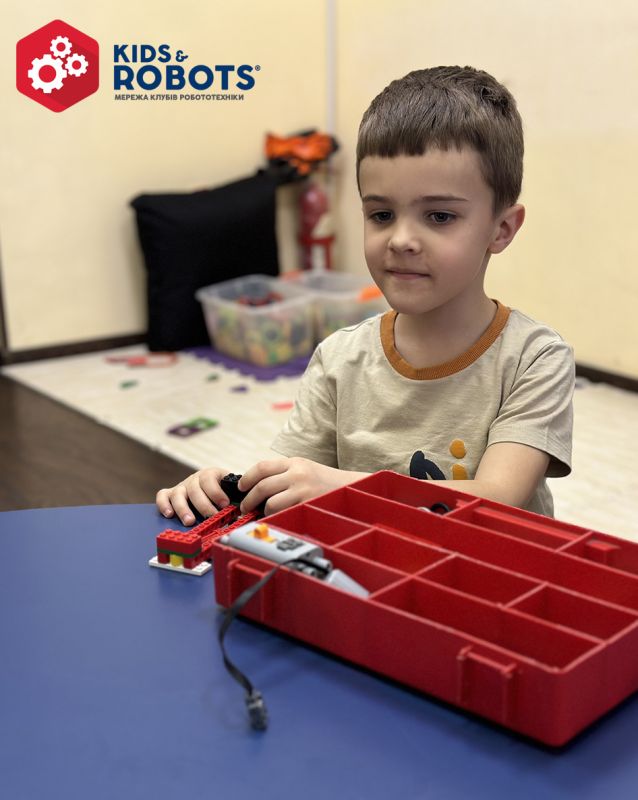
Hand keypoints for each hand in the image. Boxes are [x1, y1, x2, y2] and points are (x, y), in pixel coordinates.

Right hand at [156, 467, 230, 525]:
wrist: (211, 487)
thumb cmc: (222, 492)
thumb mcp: (230, 491)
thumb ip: (235, 498)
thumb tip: (242, 511)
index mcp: (210, 474)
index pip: (209, 478)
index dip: (216, 492)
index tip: (224, 504)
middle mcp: (194, 479)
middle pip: (194, 489)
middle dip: (203, 504)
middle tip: (210, 516)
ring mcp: (181, 486)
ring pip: (178, 494)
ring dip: (183, 509)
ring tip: (190, 521)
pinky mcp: (170, 494)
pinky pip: (162, 496)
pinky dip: (164, 504)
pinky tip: (169, 514)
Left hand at [238, 457, 367, 514]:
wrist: (352, 488)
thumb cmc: (326, 482)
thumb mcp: (305, 469)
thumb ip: (283, 474)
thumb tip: (257, 486)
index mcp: (294, 462)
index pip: (262, 467)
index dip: (247, 479)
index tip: (241, 488)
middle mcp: (297, 473)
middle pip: (262, 486)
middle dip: (248, 499)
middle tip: (245, 507)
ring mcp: (303, 490)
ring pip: (270, 503)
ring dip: (263, 511)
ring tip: (263, 515)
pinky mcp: (307, 505)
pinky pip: (283, 514)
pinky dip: (276, 518)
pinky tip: (277, 519)